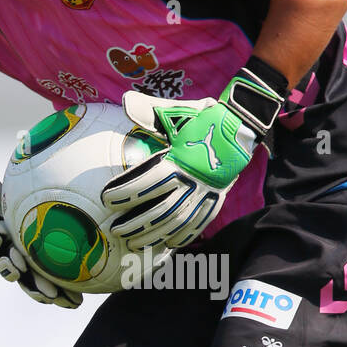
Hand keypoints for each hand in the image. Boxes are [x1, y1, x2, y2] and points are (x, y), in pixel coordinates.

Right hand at [0, 161, 82, 308]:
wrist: (66, 218)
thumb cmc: (32, 203)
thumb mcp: (13, 194)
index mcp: (0, 236)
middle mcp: (12, 257)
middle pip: (6, 266)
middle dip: (8, 268)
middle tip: (17, 266)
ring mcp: (32, 272)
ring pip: (30, 284)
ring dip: (36, 289)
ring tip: (49, 292)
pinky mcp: (53, 282)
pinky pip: (56, 293)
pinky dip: (64, 298)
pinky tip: (74, 301)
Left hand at [101, 63, 286, 250]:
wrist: (241, 126)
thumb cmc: (202, 119)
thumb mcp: (176, 112)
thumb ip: (149, 111)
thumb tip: (126, 103)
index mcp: (179, 161)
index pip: (146, 183)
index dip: (124, 194)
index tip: (106, 200)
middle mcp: (193, 181)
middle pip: (160, 211)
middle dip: (136, 224)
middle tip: (115, 230)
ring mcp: (206, 194)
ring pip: (177, 223)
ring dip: (154, 235)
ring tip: (133, 243)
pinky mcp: (216, 200)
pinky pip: (198, 224)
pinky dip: (181, 236)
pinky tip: (165, 243)